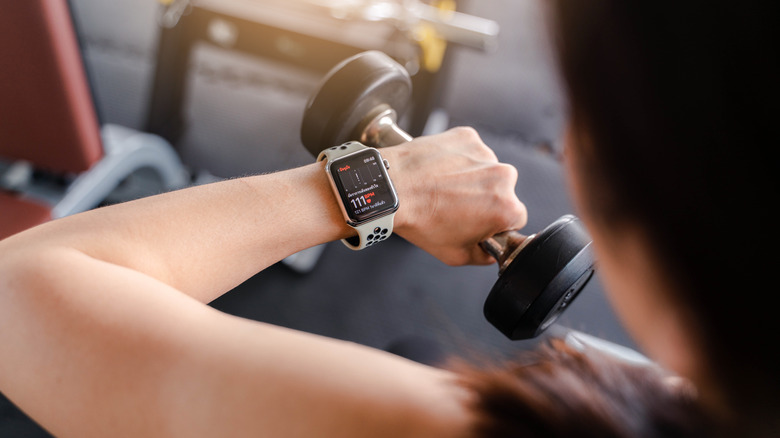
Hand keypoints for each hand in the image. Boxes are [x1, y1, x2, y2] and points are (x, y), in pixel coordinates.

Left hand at [384, 127, 527, 265]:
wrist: (392, 189)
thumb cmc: (420, 220)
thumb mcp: (456, 255)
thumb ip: (484, 256)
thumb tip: (490, 251)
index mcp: (506, 207)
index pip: (516, 219)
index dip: (496, 225)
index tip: (477, 224)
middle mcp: (502, 176)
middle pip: (503, 192)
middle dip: (485, 200)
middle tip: (455, 208)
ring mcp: (484, 153)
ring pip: (486, 170)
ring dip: (472, 179)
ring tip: (443, 190)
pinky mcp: (467, 136)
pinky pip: (470, 151)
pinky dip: (459, 160)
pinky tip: (440, 172)